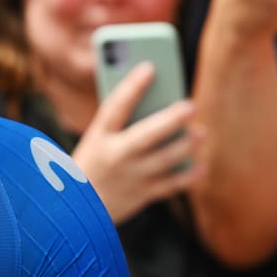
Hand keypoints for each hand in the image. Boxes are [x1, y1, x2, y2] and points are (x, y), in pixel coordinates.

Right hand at [74, 62, 201, 224]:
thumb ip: (122, 122)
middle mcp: (114, 156)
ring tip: (200, 133)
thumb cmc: (93, 161)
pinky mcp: (142, 195)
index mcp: (98, 137)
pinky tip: (200, 166)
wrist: (75, 209)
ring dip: (184, 146)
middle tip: (190, 106)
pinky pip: (170, 186)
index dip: (131, 86)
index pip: (114, 107)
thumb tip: (160, 103)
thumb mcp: (97, 139)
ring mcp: (130, 177)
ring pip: (163, 160)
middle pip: (145, 136)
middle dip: (169, 120)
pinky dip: (187, 177)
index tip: (149, 67)